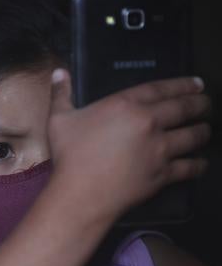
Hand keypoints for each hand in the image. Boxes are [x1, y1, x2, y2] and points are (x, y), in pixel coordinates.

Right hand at [47, 69, 210, 216]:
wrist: (81, 193)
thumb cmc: (69, 155)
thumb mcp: (59, 119)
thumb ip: (61, 93)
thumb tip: (59, 72)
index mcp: (126, 105)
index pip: (162, 89)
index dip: (183, 84)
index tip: (197, 83)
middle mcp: (149, 123)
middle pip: (185, 109)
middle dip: (201, 104)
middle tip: (206, 103)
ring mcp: (160, 149)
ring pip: (193, 136)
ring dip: (203, 131)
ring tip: (205, 129)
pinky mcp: (163, 173)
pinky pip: (189, 167)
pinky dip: (198, 164)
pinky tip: (201, 162)